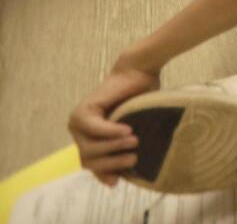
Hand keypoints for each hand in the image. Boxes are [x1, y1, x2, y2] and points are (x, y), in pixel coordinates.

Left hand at [69, 65, 158, 184]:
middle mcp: (79, 132)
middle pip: (88, 161)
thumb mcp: (132, 131)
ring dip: (113, 147)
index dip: (103, 174)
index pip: (91, 165)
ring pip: (89, 149)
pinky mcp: (82, 112)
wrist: (139, 72)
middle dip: (111, 163)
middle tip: (134, 158)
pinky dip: (111, 132)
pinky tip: (128, 130)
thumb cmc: (142, 100)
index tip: (118, 181)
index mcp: (90, 139)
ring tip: (135, 140)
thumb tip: (119, 179)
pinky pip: (95, 129)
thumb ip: (123, 151)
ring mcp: (77, 123)